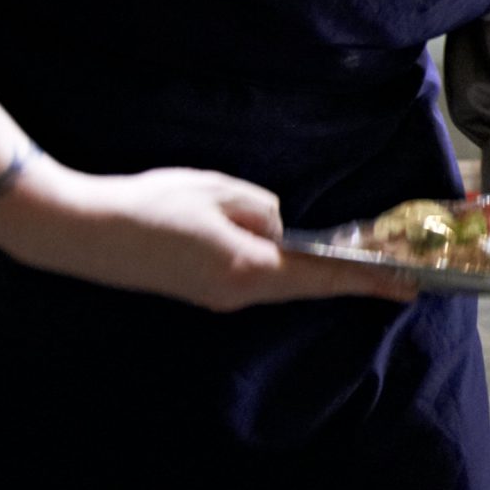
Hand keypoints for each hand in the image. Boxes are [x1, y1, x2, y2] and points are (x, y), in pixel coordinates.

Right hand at [0, 155, 418, 310]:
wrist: (81, 233)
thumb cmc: (149, 205)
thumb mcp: (218, 191)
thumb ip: (261, 208)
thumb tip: (280, 226)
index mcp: (249, 269)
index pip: (321, 276)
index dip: (367, 281)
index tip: (408, 288)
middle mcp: (237, 294)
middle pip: (304, 285)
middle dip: (349, 280)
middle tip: (395, 279)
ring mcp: (215, 298)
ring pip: (277, 282)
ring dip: (312, 273)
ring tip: (352, 266)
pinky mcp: (197, 291)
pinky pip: (252, 279)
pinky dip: (279, 270)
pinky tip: (289, 259)